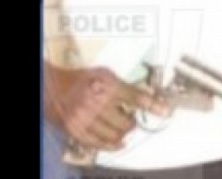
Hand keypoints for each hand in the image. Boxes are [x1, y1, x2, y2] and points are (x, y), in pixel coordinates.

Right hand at [43, 65, 169, 152]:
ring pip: (115, 136)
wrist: (54, 87)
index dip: (153, 105)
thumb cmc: (83, 79)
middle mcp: (96, 104)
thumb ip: (125, 86)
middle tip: (130, 118)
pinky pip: (100, 144)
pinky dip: (112, 146)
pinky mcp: (77, 131)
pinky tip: (118, 143)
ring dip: (122, 133)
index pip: (136, 98)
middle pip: (127, 123)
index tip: (166, 111)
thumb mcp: (105, 74)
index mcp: (106, 86)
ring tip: (121, 127)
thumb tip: (148, 97)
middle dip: (132, 122)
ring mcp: (86, 119)